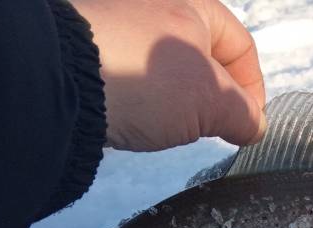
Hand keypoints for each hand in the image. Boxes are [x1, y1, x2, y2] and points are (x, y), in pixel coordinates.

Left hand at [71, 0, 265, 150]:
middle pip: (204, 56)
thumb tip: (253, 126)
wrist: (58, 81)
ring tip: (170, 127)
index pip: (242, 46)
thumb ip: (243, 114)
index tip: (248, 126)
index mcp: (193, 4)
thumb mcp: (211, 101)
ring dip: (179, 101)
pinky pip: (132, 75)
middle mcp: (155, 5)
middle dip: (214, 97)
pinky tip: (136, 119)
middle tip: (213, 129)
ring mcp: (119, 25)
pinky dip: (143, 99)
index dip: (254, 90)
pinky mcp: (90, 50)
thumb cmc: (145, 80)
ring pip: (167, 69)